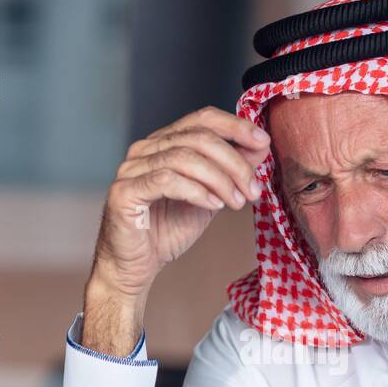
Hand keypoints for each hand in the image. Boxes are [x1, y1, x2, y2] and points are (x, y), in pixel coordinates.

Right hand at [90, 106, 270, 302]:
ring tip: (237, 202)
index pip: (202, 118)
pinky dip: (196, 191)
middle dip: (234, 162)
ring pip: (184, 158)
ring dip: (220, 180)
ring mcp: (132, 169)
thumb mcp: (210, 197)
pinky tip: (213, 205)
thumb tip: (260, 147)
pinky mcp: (124, 192)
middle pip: (198, 137)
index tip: (263, 142)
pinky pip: (166, 180)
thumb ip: (230, 172)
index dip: (235, 126)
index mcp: (164, 143)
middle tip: (253, 189)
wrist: (137, 268)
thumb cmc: (167, 231)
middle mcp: (145, 149)